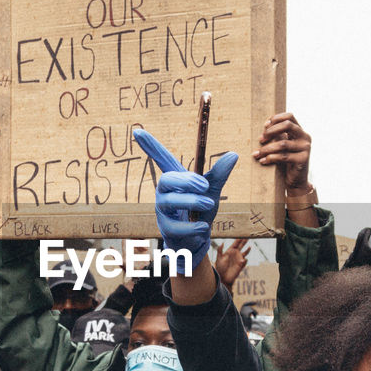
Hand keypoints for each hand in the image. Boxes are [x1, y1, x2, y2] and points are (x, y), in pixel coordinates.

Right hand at [132, 129, 236, 269]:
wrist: (197, 240)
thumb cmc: (200, 211)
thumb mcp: (212, 191)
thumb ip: (219, 174)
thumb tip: (233, 154)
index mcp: (176, 179)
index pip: (161, 159)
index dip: (150, 146)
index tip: (137, 130)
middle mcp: (165, 192)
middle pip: (167, 179)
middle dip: (185, 181)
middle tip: (205, 185)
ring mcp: (163, 211)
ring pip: (170, 202)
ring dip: (191, 201)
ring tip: (210, 203)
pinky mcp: (166, 229)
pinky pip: (176, 226)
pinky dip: (193, 226)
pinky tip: (203, 226)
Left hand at [213, 239, 251, 287]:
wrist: (223, 278)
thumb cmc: (220, 268)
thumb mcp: (218, 258)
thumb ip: (220, 250)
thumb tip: (222, 242)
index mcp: (230, 251)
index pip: (235, 243)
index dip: (239, 238)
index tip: (242, 233)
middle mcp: (235, 254)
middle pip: (241, 246)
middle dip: (245, 241)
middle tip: (248, 235)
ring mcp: (239, 259)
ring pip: (245, 252)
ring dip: (247, 249)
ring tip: (250, 246)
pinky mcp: (241, 265)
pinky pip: (245, 261)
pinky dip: (245, 260)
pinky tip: (244, 259)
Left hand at [253, 112, 311, 191]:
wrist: (296, 181)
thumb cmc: (286, 162)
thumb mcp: (282, 146)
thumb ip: (278, 136)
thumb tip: (265, 126)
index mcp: (300, 131)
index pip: (289, 116)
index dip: (276, 118)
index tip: (265, 126)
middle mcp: (305, 137)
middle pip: (287, 125)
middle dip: (271, 131)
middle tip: (260, 139)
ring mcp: (305, 148)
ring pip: (283, 144)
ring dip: (266, 148)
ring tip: (257, 154)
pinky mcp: (303, 159)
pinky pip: (284, 157)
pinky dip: (271, 158)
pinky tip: (263, 161)